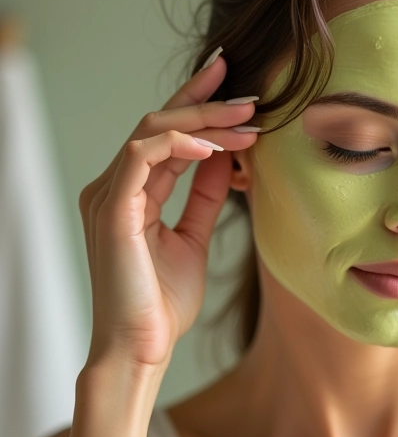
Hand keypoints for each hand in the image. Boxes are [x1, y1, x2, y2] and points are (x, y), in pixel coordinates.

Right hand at [79, 48, 258, 370]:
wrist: (142, 347)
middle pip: (158, 123)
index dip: (199, 106)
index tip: (236, 88)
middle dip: (206, 103)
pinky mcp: (113, 209)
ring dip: (203, 121)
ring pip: (152, 131)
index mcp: (132, 191)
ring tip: (246, 121)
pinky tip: (214, 148)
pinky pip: (143, 157)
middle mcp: (116, 186)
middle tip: (249, 96)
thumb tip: (227, 155)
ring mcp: (110, 195)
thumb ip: (205, 195)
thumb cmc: (162, 301)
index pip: (166, 135)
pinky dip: (179, 144)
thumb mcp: (194, 236)